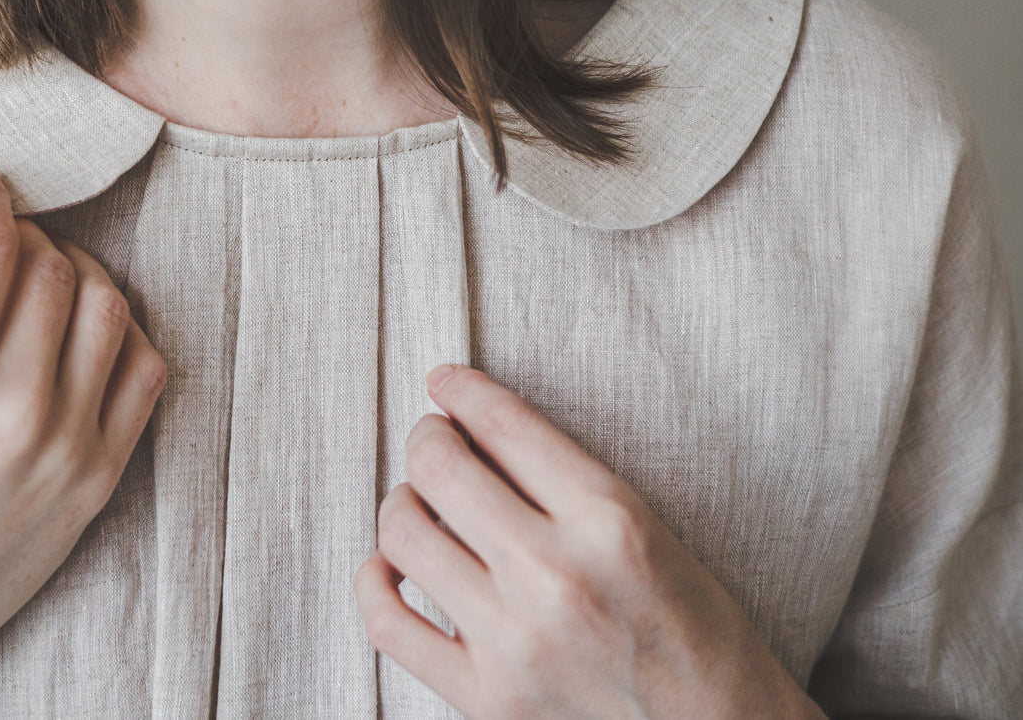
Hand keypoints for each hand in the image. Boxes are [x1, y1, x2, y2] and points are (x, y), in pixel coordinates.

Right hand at [0, 159, 168, 719]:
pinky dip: (121, 333)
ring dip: (79, 273)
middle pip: (50, 267)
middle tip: (5, 243)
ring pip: (107, 306)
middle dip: (27, 236)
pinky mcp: (103, 474)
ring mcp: (67, 444)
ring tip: (47, 281)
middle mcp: (10, 409)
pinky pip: (146, 369)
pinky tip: (84, 334)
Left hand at [353, 364, 825, 719]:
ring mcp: (514, 640)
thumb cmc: (696, 631)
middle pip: (440, 467)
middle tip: (434, 439)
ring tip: (420, 503)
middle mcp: (555, 575)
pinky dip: (374, 583)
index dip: (462, 390)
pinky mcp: (486, 697)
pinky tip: (390, 567)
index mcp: (610, 521)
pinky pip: (389, 623)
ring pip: (403, 533)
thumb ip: (565, 483)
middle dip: (427, 438)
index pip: (505, 424)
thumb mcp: (652, 530)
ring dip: (402, 501)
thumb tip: (476, 432)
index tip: (445, 382)